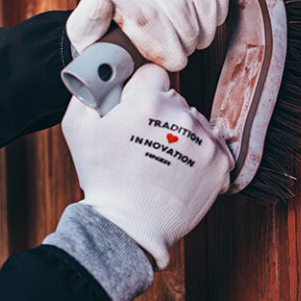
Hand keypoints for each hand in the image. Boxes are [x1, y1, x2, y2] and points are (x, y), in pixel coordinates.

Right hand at [61, 64, 233, 269]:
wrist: (129, 226)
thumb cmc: (103, 179)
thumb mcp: (78, 128)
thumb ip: (90, 91)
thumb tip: (103, 74)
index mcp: (149, 101)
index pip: (154, 75)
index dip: (140, 93)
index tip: (135, 111)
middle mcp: (183, 116)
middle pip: (176, 100)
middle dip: (162, 115)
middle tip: (145, 143)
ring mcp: (206, 140)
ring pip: (195, 123)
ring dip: (183, 135)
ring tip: (163, 161)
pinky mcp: (221, 163)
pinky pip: (214, 146)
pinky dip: (201, 156)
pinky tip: (182, 171)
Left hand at [66, 0, 227, 70]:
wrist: (129, 3)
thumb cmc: (109, 30)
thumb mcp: (89, 36)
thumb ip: (88, 23)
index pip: (145, 15)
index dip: (166, 45)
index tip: (174, 63)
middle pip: (175, 2)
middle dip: (188, 37)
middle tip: (187, 52)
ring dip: (206, 22)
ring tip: (200, 39)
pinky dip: (219, 0)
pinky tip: (211, 18)